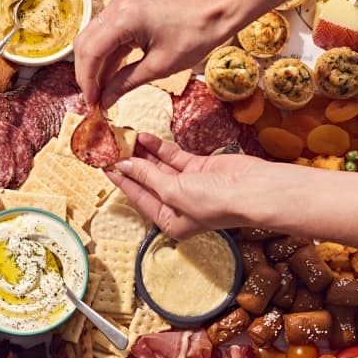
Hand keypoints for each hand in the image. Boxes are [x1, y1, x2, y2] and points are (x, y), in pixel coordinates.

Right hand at [73, 0, 223, 108]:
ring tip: (101, 93)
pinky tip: (110, 78)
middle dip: (86, 74)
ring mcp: (120, 5)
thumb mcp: (159, 66)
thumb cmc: (195, 35)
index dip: (87, 81)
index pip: (91, 52)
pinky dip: (107, 56)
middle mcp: (116, 6)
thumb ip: (126, 83)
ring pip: (94, 39)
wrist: (216, 11)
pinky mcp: (127, 9)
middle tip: (93, 101)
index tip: (92, 103)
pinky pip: (108, 35)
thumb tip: (105, 101)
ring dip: (95, 67)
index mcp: (124, 18)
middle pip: (85, 44)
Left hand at [109, 132, 257, 238]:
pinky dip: (160, 148)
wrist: (253, 190)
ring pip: (159, 167)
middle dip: (131, 164)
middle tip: (112, 146)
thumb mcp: (173, 192)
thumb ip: (147, 176)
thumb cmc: (214, 203)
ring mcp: (189, 186)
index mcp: (169, 221)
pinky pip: (174, 157)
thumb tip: (124, 165)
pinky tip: (144, 137)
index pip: (138, 197)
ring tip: (125, 137)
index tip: (104, 165)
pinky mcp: (199, 168)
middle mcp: (177, 205)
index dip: (121, 180)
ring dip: (143, 153)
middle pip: (147, 181)